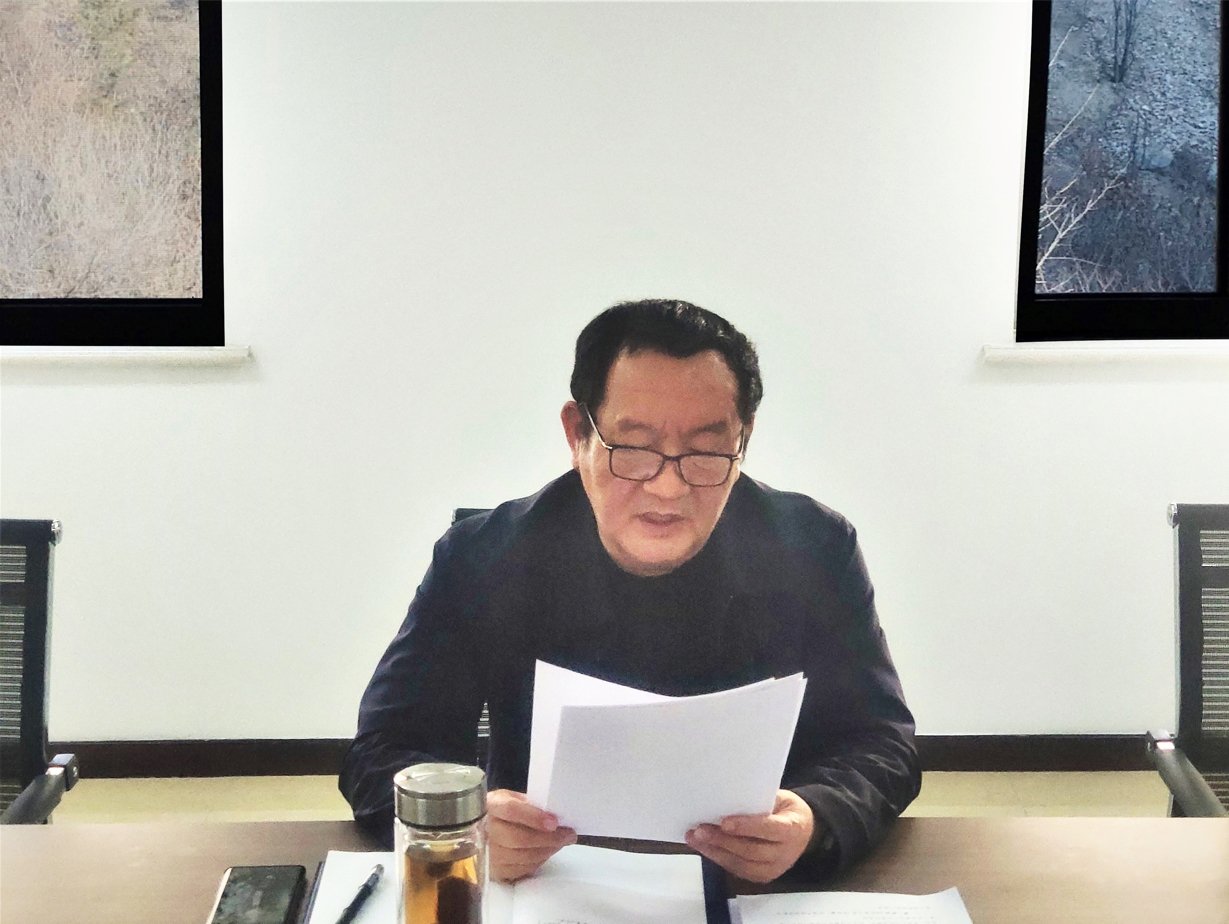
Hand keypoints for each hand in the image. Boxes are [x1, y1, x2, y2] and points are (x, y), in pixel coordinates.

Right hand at [487, 789, 576, 882]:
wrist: (477, 829)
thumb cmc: (499, 811)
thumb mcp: (511, 798)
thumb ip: (529, 804)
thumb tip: (555, 814)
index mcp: (491, 805)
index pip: (511, 810)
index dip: (534, 817)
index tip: (554, 822)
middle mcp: (485, 830)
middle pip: (519, 838)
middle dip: (549, 838)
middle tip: (568, 835)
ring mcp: (487, 853)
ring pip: (523, 856)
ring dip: (547, 851)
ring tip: (561, 843)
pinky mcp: (494, 870)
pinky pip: (521, 869)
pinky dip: (538, 861)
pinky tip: (546, 852)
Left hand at [685, 789, 815, 882]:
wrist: (805, 832)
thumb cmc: (787, 810)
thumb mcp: (780, 798)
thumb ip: (758, 801)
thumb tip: (727, 799)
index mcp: (792, 829)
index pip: (769, 829)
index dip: (746, 826)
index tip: (724, 822)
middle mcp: (784, 853)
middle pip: (751, 850)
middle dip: (722, 841)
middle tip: (700, 830)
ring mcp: (774, 868)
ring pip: (741, 864)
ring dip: (715, 852)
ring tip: (695, 839)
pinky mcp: (763, 877)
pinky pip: (738, 870)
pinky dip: (720, 859)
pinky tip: (705, 849)